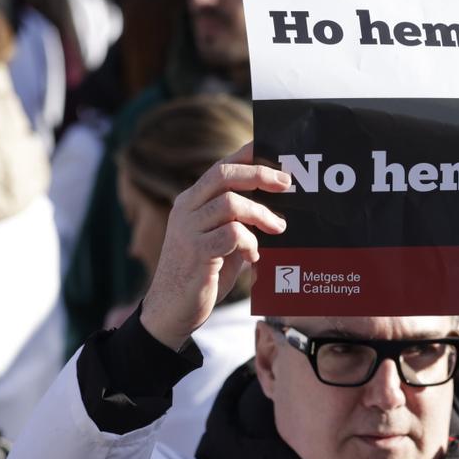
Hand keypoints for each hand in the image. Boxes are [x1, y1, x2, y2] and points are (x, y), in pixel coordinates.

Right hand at [140, 143, 290, 349]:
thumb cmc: (203, 275)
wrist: (172, 312)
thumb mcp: (221, 241)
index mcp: (191, 201)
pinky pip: (232, 234)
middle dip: (259, 174)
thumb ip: (239, 221)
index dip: (245, 154)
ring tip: (278, 228)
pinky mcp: (196, 252)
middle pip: (224, 174)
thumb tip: (276, 207)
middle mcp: (186, 209)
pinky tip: (253, 256)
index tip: (269, 146)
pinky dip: (250, 243)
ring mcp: (188, 229)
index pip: (219, 167)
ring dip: (261, 214)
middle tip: (286, 184)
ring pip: (231, 203)